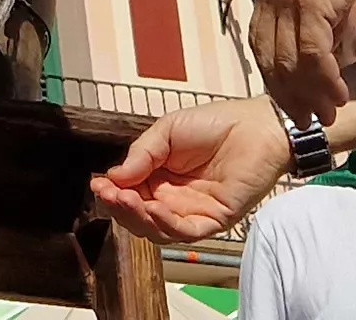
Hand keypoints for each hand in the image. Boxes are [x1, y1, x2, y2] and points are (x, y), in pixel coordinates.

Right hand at [88, 97, 289, 241]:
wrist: (257, 127)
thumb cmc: (215, 123)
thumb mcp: (168, 131)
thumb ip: (142, 154)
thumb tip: (113, 176)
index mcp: (159, 177)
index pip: (129, 193)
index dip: (112, 193)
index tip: (97, 185)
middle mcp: (173, 199)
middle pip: (138, 216)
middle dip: (119, 207)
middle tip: (108, 194)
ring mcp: (192, 212)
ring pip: (156, 229)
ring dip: (137, 217)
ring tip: (125, 199)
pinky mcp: (213, 221)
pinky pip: (184, 232)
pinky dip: (165, 223)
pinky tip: (153, 207)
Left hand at [253, 0, 355, 121]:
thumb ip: (318, 16)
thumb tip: (329, 51)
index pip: (262, 48)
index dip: (275, 80)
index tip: (289, 104)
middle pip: (271, 61)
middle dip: (288, 97)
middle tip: (306, 122)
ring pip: (290, 61)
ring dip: (309, 94)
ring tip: (327, 115)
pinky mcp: (310, 0)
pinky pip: (312, 51)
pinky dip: (324, 77)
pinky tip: (339, 92)